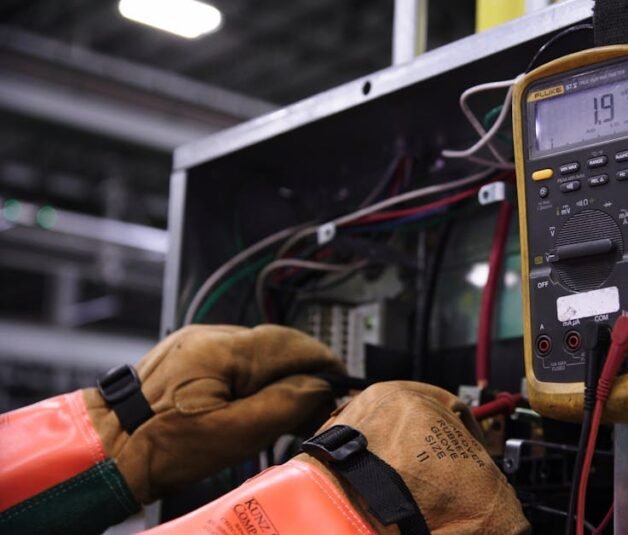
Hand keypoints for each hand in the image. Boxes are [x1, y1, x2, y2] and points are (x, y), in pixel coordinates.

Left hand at [85, 324, 342, 503]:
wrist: (107, 451)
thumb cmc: (160, 448)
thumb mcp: (235, 435)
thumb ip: (284, 405)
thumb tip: (319, 387)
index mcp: (219, 350)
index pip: (289, 344)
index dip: (321, 360)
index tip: (340, 379)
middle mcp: (206, 335)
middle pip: (273, 344)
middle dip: (301, 369)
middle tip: (320, 398)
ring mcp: (193, 342)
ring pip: (254, 350)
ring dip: (277, 372)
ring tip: (287, 407)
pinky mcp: (185, 354)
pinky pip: (232, 356)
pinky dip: (252, 375)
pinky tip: (255, 400)